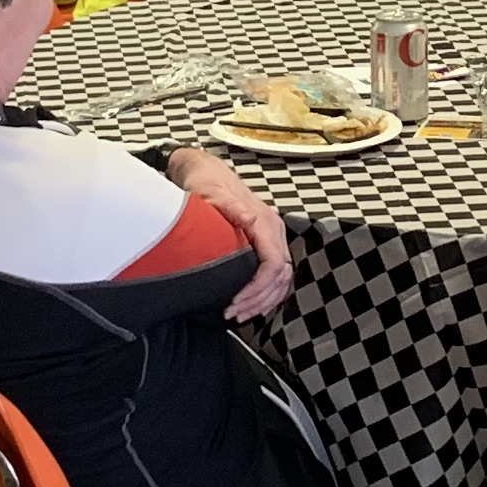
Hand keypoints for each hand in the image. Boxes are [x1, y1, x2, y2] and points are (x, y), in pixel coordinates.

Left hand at [170, 151, 292, 316]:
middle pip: (280, 277)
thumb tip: (250, 218)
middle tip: (233, 314)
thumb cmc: (206, 183)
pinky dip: (265, 294)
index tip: (235, 301)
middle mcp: (274, 231)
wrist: (205, 171)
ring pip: (281, 279)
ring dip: (263, 301)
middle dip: (258, 300)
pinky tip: (250, 305)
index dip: (257, 288)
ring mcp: (272, 238)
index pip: (274, 265)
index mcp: (265, 222)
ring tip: (239, 315)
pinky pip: (274, 275)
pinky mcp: (265, 243)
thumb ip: (232, 207)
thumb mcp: (213, 193)